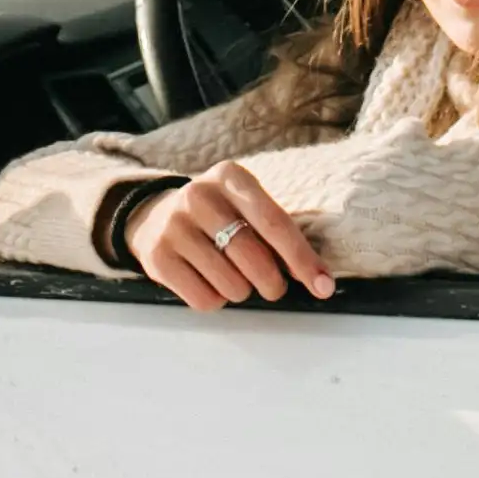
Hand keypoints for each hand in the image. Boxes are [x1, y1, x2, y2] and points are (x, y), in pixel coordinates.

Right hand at [122, 160, 335, 309]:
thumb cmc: (218, 217)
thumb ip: (277, 233)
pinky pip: (204, 300)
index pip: (274, 223)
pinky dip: (216, 300)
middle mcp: (198, 196)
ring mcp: (173, 226)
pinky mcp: (157, 257)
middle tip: (272, 285)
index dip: (302, 259)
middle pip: (254, 259)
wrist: (155, 217)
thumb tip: (317, 277)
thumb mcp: (245, 206)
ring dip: (242, 291)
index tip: (323, 286)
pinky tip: (208, 281)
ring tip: (232, 276)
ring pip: (231, 285)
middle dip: (273, 283)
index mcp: (229, 177)